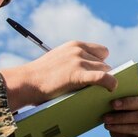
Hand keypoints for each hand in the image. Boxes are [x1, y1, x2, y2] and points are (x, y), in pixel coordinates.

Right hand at [0, 41, 114, 109]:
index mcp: (75, 45)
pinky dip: (110, 83)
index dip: (101, 64)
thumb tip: (95, 69)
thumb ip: (76, 60)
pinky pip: (103, 78)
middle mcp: (78, 50)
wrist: (25, 82)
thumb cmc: (42, 76)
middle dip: (101, 75)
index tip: (97, 74)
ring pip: (105, 72)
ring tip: (95, 91)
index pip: (102, 52)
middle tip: (94, 87)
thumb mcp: (60, 59)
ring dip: (102, 82)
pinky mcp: (78, 74)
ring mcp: (78, 61)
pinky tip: (112, 89)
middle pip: (105, 64)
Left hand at [104, 80, 137, 136]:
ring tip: (106, 118)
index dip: (128, 90)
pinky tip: (110, 127)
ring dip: (121, 117)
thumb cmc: (123, 129)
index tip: (113, 90)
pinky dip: (122, 127)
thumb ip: (122, 100)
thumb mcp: (121, 113)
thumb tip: (113, 82)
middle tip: (111, 104)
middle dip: (126, 103)